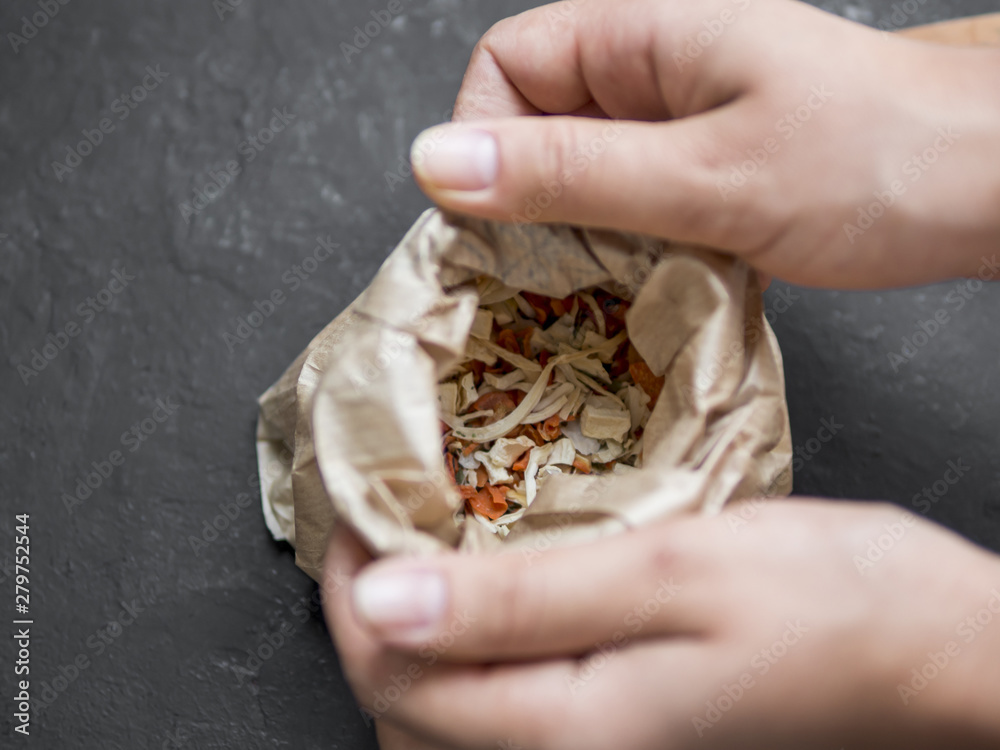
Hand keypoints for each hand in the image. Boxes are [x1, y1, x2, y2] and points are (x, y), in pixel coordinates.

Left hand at [324, 499, 999, 748]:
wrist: (935, 652)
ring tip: (426, 539)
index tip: (355, 509)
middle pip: (408, 704)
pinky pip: (510, 693)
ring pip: (451, 707)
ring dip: (420, 624)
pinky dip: (478, 638)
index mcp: (568, 726)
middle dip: (371, 610)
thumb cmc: (834, 603)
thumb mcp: (671, 572)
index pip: (395, 673)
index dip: (350, 588)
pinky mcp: (623, 723)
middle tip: (382, 519)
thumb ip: (523, 598)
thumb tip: (386, 597)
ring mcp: (597, 745)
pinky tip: (496, 577)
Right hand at [408, 0, 999, 289]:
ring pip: (583, 176)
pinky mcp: (708, 172)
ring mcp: (683, 124)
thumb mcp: (705, 177)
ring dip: (582, 237)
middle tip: (558, 276)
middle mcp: (654, 73)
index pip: (508, 66)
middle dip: (531, 203)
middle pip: (536, 125)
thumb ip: (570, 173)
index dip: (485, 141)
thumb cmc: (873, 163)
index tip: (500, 224)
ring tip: (614, 284)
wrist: (991, 182)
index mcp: (644, 38)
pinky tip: (653, 284)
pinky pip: (631, 207)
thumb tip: (437, 163)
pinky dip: (627, 251)